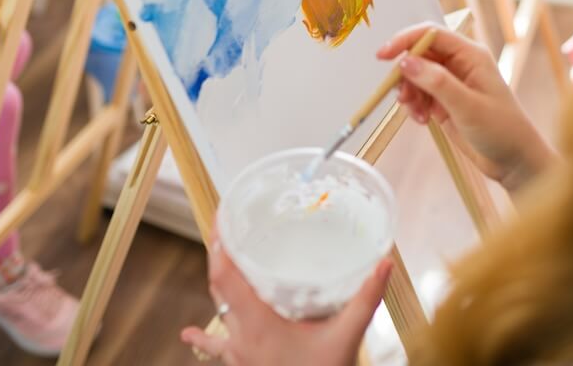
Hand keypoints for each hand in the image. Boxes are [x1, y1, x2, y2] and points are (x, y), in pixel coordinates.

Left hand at [181, 240, 390, 365]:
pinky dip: (203, 337)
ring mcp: (238, 355)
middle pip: (218, 288)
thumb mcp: (347, 338)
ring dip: (218, 287)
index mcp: (258, 325)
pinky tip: (187, 334)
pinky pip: (217, 347)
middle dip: (220, 258)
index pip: (226, 277)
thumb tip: (384, 263)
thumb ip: (366, 299)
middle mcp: (241, 338)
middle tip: (226, 231)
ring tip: (216, 262)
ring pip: (218, 312)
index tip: (221, 220)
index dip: (220, 247)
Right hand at [376, 24, 555, 191]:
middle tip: (403, 97)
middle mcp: (460, 64)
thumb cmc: (502, 130)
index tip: (383, 56)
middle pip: (419, 55)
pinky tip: (423, 121)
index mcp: (470, 55)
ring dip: (410, 94)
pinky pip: (420, 94)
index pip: (431, 34)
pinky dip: (415, 106)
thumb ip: (437, 83)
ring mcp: (451, 83)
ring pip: (416, 76)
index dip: (405, 40)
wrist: (515, 160)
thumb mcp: (468, 106)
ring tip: (418, 115)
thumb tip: (406, 62)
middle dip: (406, 74)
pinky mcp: (445, 101)